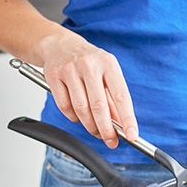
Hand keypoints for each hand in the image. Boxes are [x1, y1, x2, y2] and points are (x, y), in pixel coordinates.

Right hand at [38, 30, 137, 148]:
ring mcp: (70, 69)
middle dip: (106, 130)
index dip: (128, 119)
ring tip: (96, 131)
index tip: (132, 135)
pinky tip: (79, 116)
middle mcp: (89, 65)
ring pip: (81, 109)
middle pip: (99, 106)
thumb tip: (122, 127)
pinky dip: (74, 118)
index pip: (121, 96)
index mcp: (109, 64)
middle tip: (111, 142)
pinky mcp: (53, 76)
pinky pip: (65, 107)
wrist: (60, 44)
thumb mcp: (107, 75)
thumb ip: (114, 101)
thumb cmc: (89, 63)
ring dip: (90, 126)